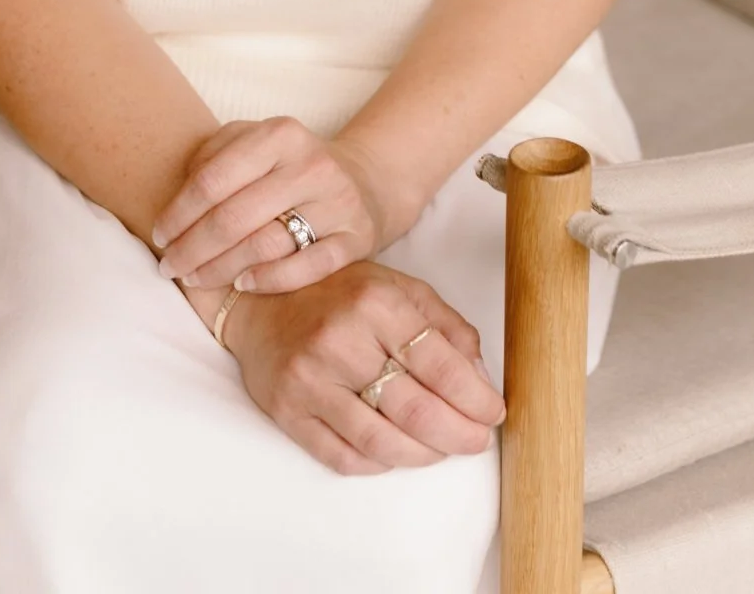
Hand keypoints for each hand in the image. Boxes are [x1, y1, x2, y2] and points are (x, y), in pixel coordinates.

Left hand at [153, 117, 402, 294]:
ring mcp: (338, 202)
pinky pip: (307, 267)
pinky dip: (270, 279)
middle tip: (168, 268)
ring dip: (221, 268)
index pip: (214, 178)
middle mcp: (312, 165)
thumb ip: (214, 154)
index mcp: (281, 134)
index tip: (159, 236)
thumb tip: (178, 194)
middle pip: (234, 216)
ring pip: (266, 244)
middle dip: (192, 247)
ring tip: (195, 279)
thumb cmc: (289, 166)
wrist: (363, 182)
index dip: (179, 212)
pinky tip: (243, 284)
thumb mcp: (254, 142)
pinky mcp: (356, 238)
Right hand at [221, 262, 503, 475]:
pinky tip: (396, 452)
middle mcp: (341, 340)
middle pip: (416, 410)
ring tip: (441, 449)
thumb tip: (479, 377)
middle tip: (477, 442)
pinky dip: (380, 463)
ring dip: (424, 455)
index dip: (475, 397)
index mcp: (376, 303)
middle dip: (459, 435)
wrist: (259, 302)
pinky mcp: (288, 412)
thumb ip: (444, 325)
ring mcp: (310, 380)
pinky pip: (345, 458)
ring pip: (383, 442)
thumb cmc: (338, 295)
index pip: (440, 363)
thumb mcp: (397, 288)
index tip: (494, 412)